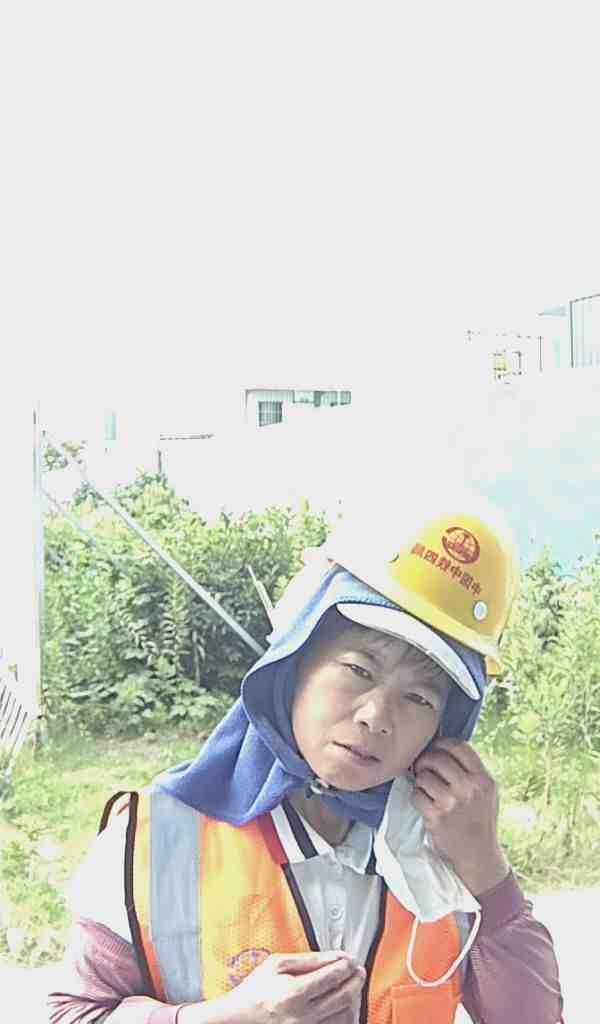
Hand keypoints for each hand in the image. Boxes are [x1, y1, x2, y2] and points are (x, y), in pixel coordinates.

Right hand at [222, 950, 365, 1023]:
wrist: (239, 1020)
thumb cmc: (255, 990)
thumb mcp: (277, 964)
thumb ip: (308, 959)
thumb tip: (335, 956)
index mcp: (294, 992)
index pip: (332, 976)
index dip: (346, 964)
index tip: (350, 958)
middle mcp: (303, 1015)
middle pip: (343, 996)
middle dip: (355, 980)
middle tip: (358, 970)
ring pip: (344, 1016)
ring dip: (353, 998)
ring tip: (352, 985)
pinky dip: (344, 1016)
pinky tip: (343, 1005)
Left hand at [411, 738, 509, 895]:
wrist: (478, 854)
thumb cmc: (479, 819)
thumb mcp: (486, 791)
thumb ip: (470, 770)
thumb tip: (442, 746)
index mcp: (483, 779)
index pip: (458, 746)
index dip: (442, 744)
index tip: (435, 748)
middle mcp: (469, 789)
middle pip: (437, 758)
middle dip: (426, 761)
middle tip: (424, 768)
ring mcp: (452, 803)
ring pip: (423, 776)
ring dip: (420, 780)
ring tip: (427, 789)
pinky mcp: (436, 816)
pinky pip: (416, 794)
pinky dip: (417, 797)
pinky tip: (425, 803)